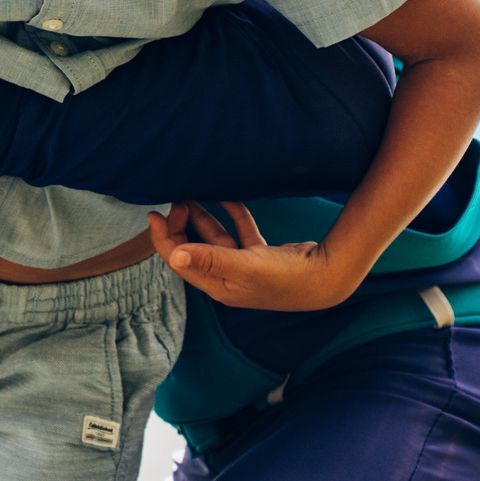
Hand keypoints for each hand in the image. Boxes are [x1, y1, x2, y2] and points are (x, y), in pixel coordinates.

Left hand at [150, 200, 354, 311]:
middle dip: (182, 225)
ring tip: (191, 194)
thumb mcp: (245, 267)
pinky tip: (227, 195)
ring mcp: (246, 267)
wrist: (327, 278)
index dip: (163, 239)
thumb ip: (210, 258)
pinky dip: (233, 214)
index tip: (152, 215)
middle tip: (178, 200)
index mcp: (219, 285)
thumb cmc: (286, 278)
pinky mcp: (263, 256)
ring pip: (216, 238)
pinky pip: (241, 231)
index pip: (180, 261)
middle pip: (194, 249)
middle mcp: (229, 278)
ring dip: (203, 218)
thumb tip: (174, 254)